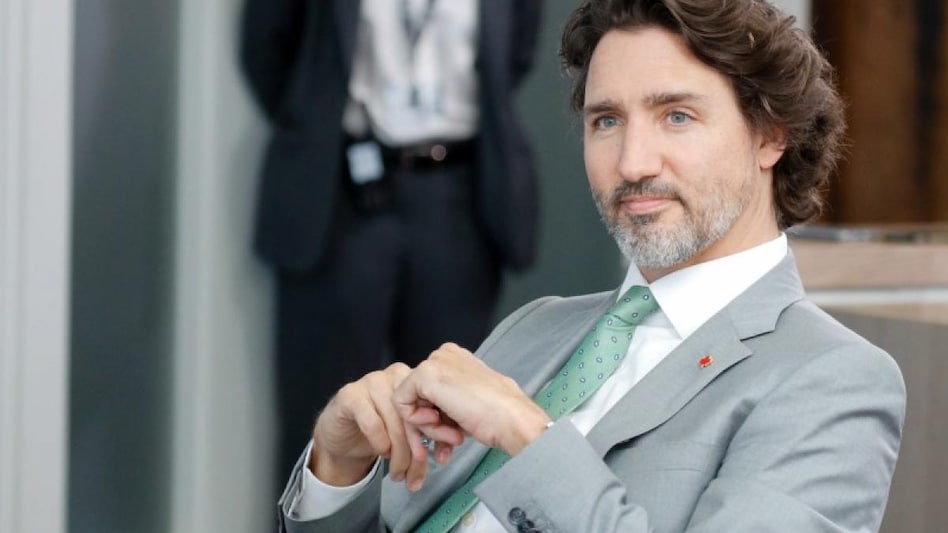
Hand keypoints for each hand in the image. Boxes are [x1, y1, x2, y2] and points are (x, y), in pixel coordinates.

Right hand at [309, 363, 460, 488]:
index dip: (438, 433)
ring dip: (399, 452)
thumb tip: (445, 453)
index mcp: (414, 380)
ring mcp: (371, 381)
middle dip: (418, 449)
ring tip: (399, 473)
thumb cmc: (379, 433)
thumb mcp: (409, 434)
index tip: (443, 457)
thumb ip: (427, 436)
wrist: (342, 436)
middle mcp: (395, 375)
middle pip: (414, 414)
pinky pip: (371, 420)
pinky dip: (380, 441)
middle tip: (416, 475)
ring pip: (394, 420)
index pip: (431, 406)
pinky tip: (382, 453)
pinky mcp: (350, 394)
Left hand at [392, 343, 550, 482]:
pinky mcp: (424, 375)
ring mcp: (434, 363)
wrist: (511, 419)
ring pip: (411, 401)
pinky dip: (419, 423)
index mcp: (455, 358)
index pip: (429, 391)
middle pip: (418, 396)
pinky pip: (402, 403)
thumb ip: (447, 403)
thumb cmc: (499, 415)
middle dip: (432, 425)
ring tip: (453, 438)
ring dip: (431, 428)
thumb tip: (432, 415)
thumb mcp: (467, 403)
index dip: (438, 418)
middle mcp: (443, 355)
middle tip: (451, 441)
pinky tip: (443, 427)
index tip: (454, 433)